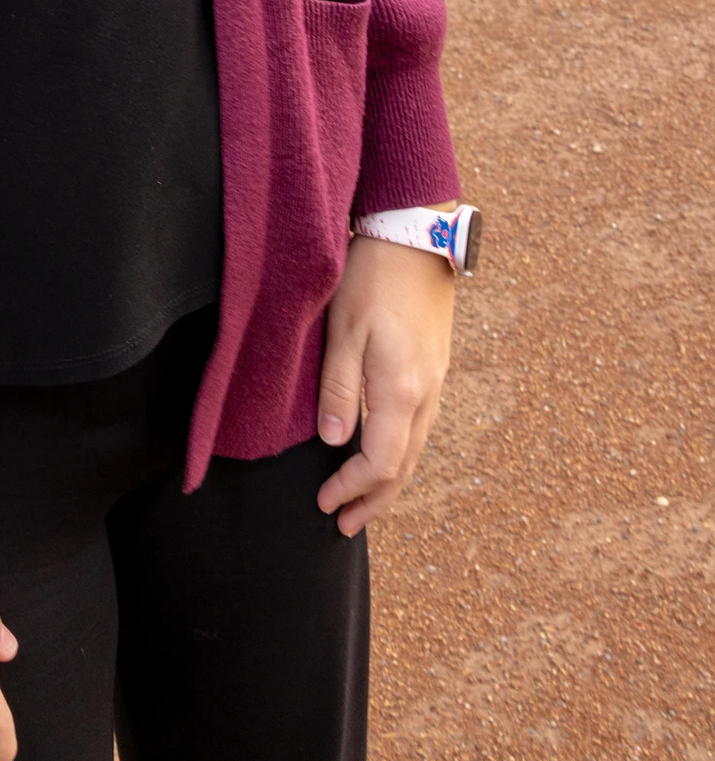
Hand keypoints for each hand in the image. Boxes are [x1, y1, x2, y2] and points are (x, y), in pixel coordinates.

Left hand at [315, 232, 455, 535]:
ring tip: (363, 501)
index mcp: (401, 391)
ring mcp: (436, 382)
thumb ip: (339, 389)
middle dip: (373, 500)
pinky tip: (384, 453)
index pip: (380, 463)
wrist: (416, 235)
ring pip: (415, 450)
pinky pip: (420, 428)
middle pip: (404, 468)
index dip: (352, 490)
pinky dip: (401, 454)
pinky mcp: (435, 368)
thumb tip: (335, 443)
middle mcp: (426, 395)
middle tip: (344, 524)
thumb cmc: (373, 277)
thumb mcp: (344, 330)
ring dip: (389, 482)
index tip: (324, 504)